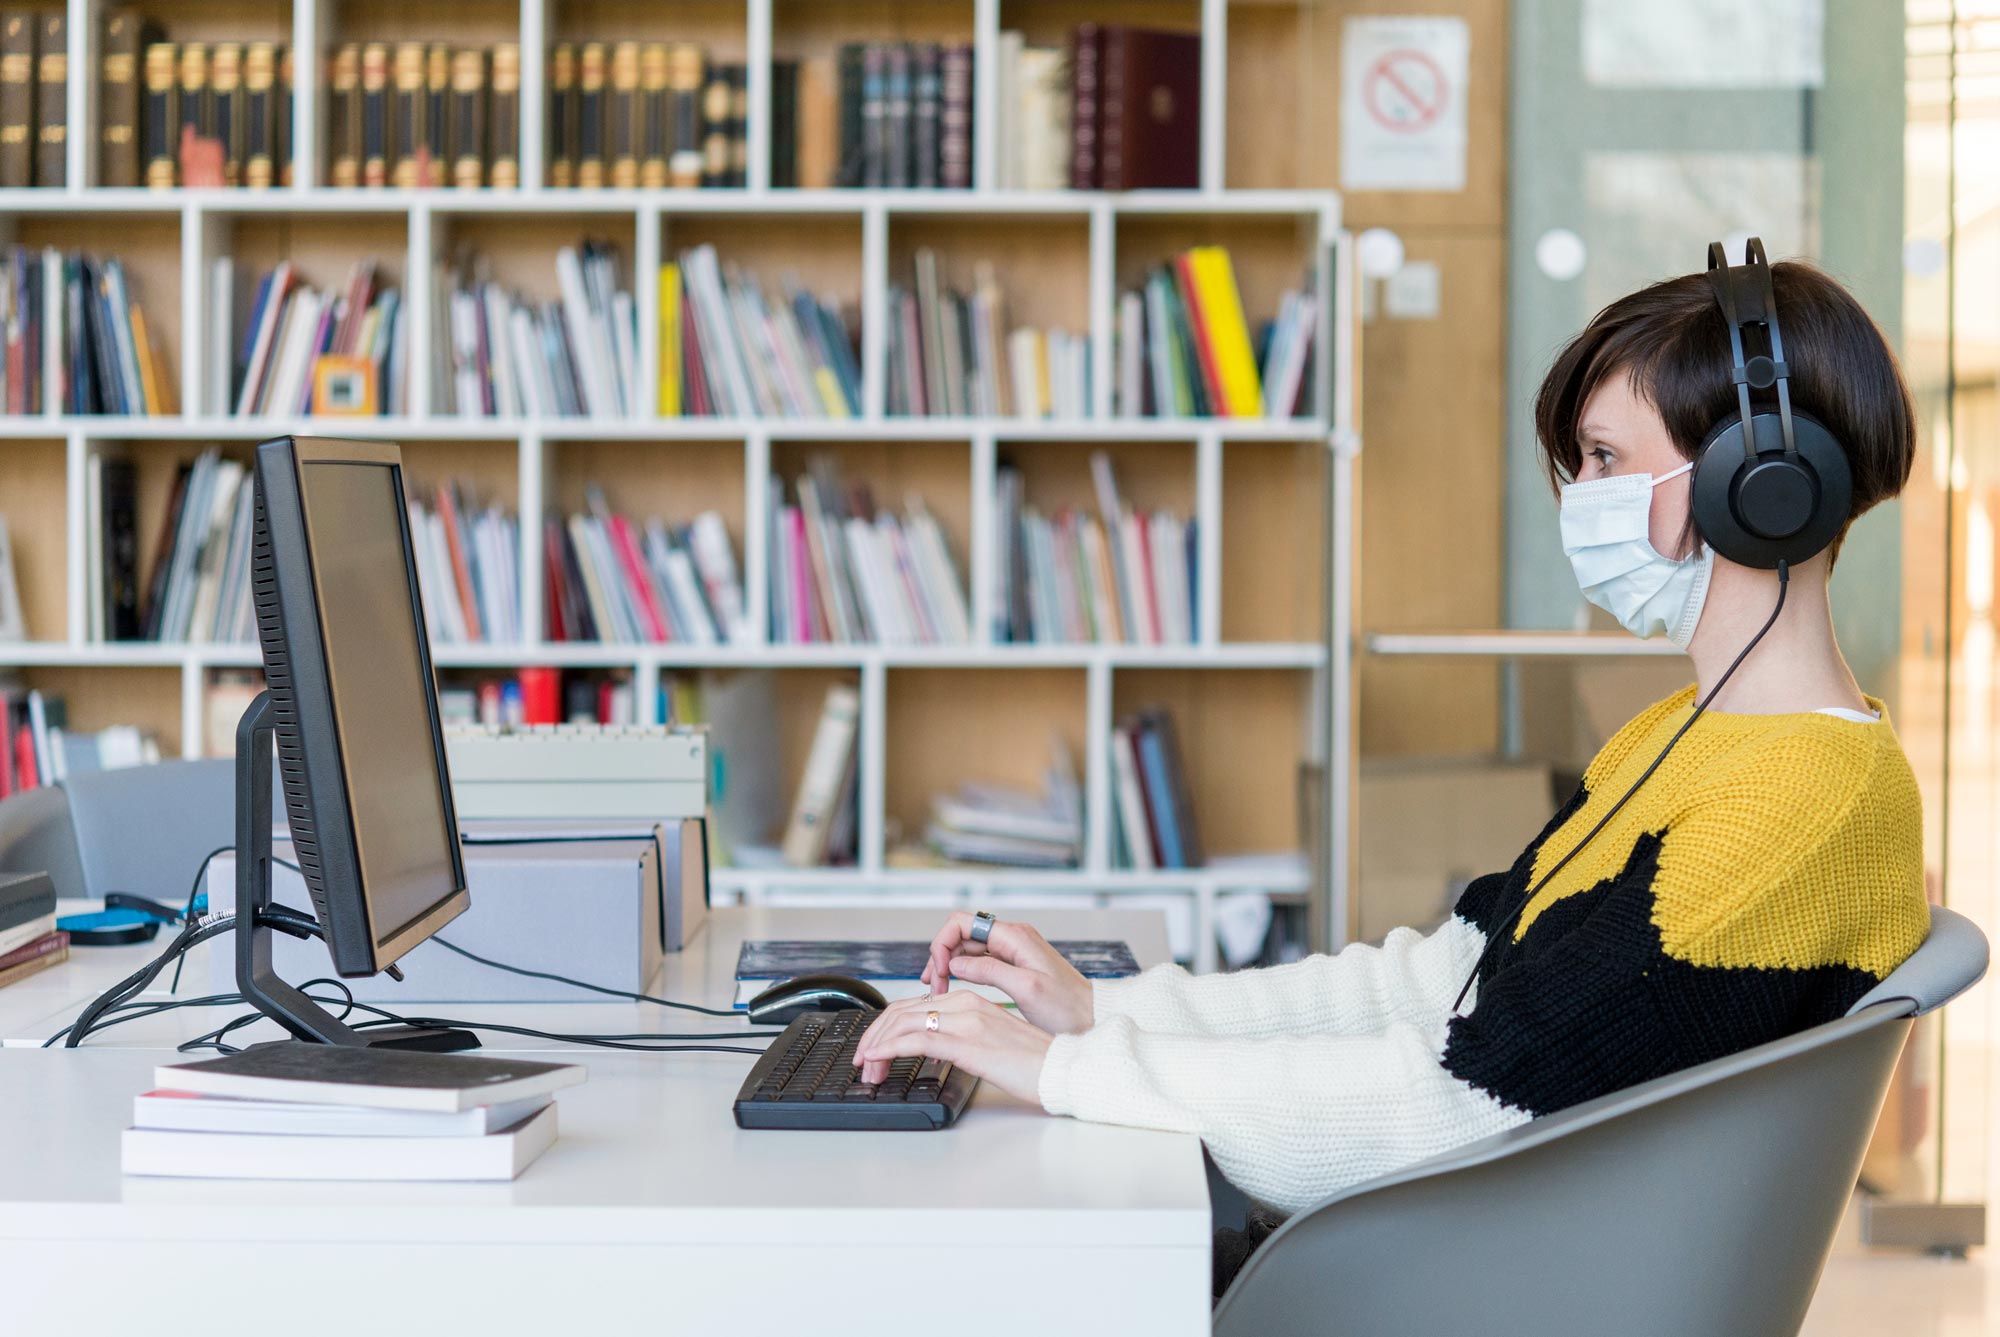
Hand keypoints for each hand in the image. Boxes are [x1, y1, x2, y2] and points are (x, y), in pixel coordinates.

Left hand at [852, 991, 1052, 1104]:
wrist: (1061, 1070)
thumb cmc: (1033, 1062)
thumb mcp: (991, 1042)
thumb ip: (963, 1038)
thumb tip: (937, 1050)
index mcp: (972, 1001)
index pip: (914, 1005)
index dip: (886, 1025)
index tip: (874, 1048)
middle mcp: (966, 1004)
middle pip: (902, 1010)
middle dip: (874, 1034)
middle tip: (863, 1059)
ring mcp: (966, 1021)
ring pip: (903, 1022)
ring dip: (876, 1045)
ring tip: (866, 1066)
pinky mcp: (967, 1043)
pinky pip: (916, 1040)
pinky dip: (889, 1048)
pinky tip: (878, 1058)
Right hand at [918, 912, 1093, 1034]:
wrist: (1092, 1018)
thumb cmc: (1067, 1006)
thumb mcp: (1026, 988)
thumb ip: (989, 971)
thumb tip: (956, 963)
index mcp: (1015, 937)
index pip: (962, 922)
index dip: (943, 943)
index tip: (940, 971)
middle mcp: (1013, 938)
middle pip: (962, 934)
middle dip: (942, 956)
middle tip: (934, 985)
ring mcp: (1013, 952)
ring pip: (968, 948)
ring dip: (950, 965)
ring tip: (939, 988)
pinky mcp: (1015, 966)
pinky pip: (980, 961)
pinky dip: (963, 972)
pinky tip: (956, 987)